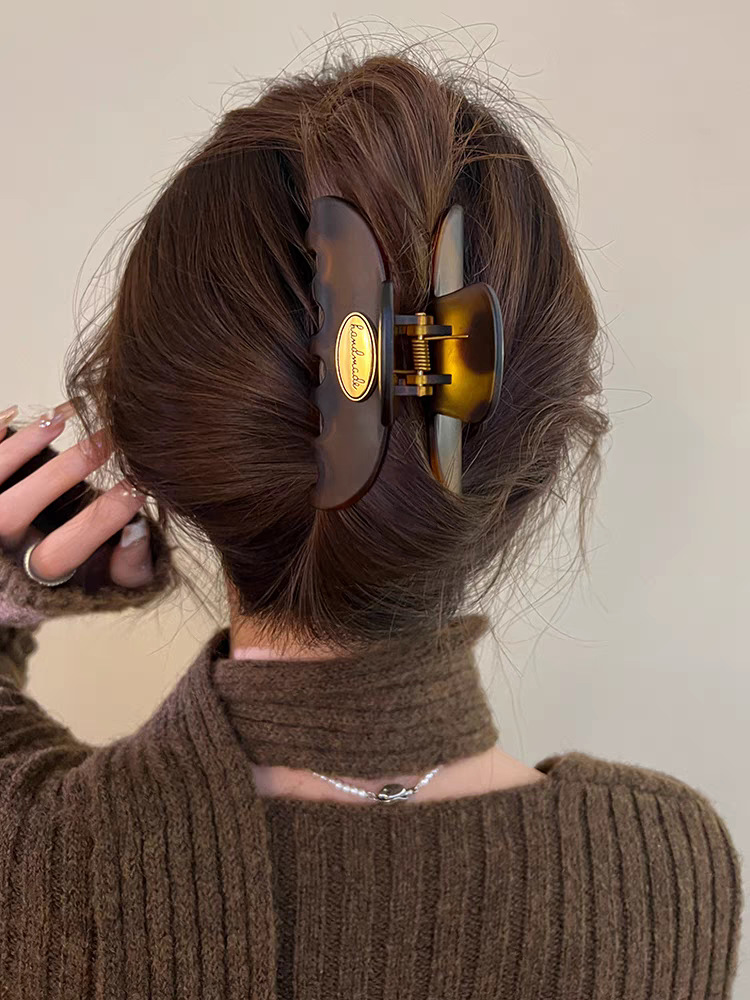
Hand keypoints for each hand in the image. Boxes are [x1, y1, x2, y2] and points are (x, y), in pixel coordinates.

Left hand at [0, 402, 154, 588]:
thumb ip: (129, 570)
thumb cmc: (70, 577)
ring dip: (24, 446)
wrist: (18, 576)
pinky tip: (16, 414)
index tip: (138, 490)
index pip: (61, 553)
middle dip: (62, 473)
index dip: (102, 520)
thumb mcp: (105, 584)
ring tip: (62, 420)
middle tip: (106, 442)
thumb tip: (136, 533)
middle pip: (13, 514)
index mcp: (30, 578)